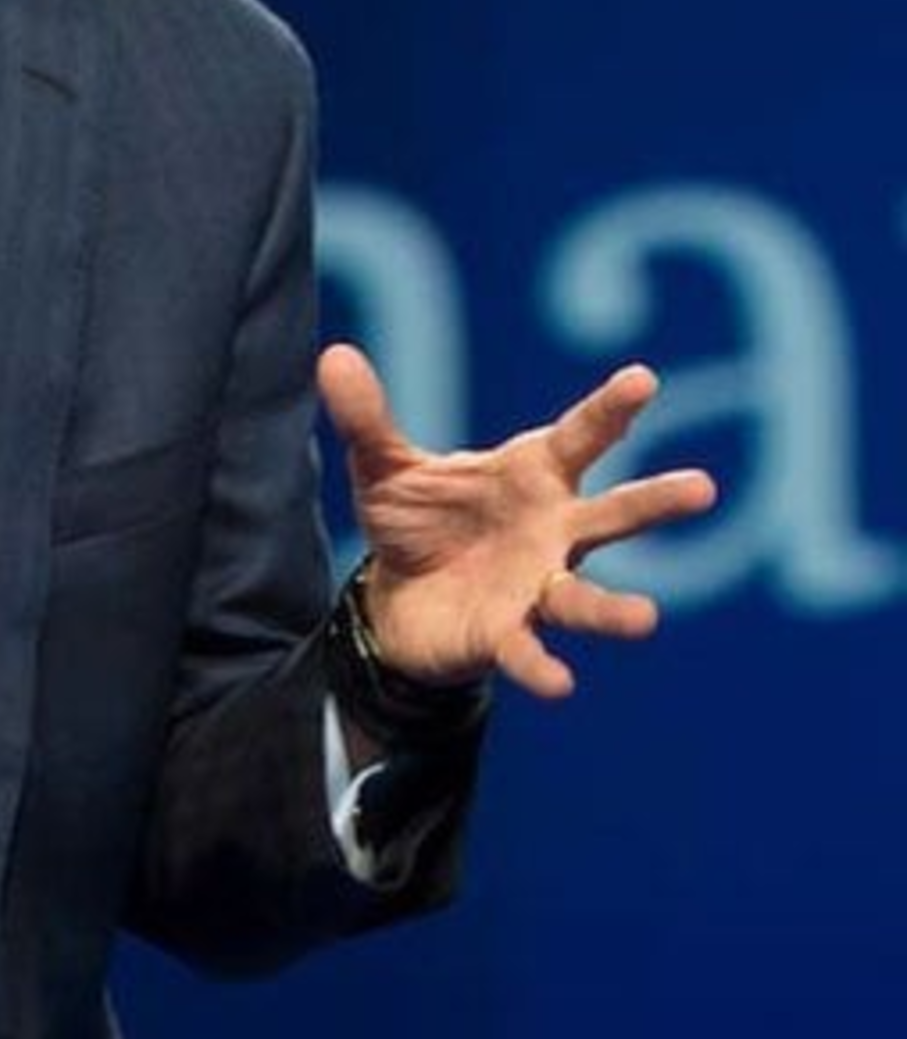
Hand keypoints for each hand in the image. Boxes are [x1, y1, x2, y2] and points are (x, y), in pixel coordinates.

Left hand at [318, 344, 719, 699]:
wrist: (398, 597)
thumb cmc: (418, 519)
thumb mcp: (384, 464)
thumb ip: (366, 416)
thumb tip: (334, 356)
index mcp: (531, 476)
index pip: (579, 437)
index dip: (610, 409)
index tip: (644, 379)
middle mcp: (550, 531)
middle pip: (612, 515)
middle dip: (655, 502)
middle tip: (703, 488)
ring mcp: (536, 585)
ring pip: (585, 597)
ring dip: (614, 610)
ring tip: (646, 619)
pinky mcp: (507, 633)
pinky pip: (528, 648)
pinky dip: (541, 664)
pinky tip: (560, 682)